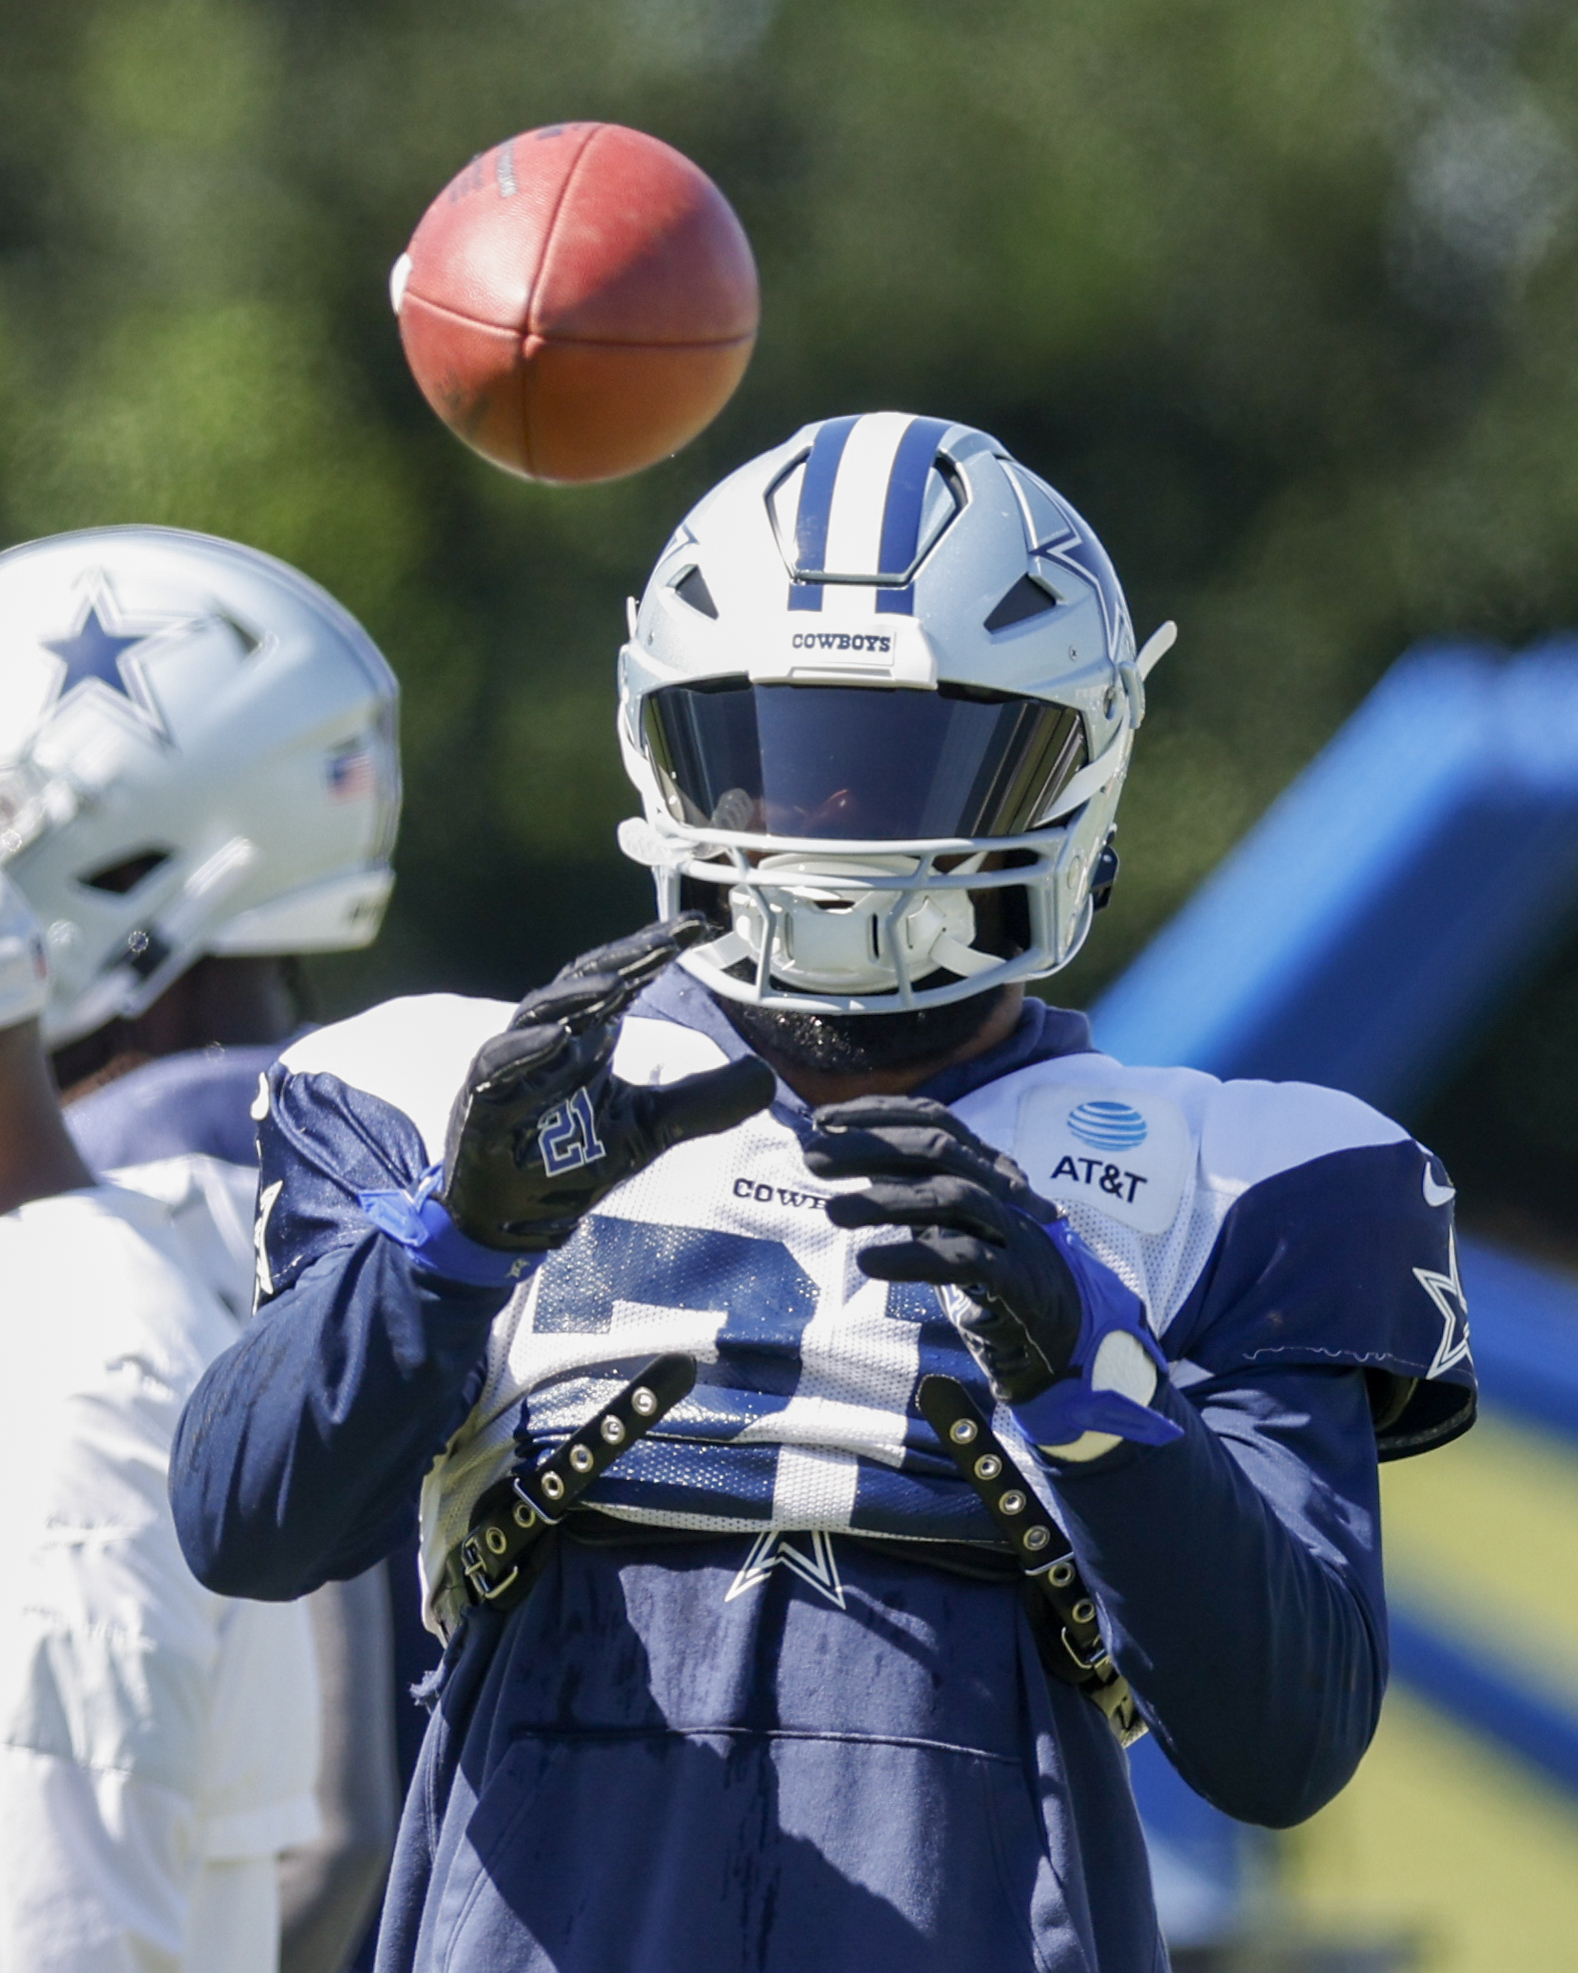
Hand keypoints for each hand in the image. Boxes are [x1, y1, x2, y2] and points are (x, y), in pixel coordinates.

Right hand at [442, 915, 773, 1251]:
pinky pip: (496, 1068)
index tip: (698, 926)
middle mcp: (549, 1040)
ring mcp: (512, 1068)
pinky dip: (523, 1051)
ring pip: (537, 1015)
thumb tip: (766, 1078)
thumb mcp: (651, 1129)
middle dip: (622, 958)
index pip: (621, 979)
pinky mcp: (482, 1104)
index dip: (654, 950)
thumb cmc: (570, 1162)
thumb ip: (703, 1102)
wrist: (514, 1218)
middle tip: (666, 942)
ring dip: (575, 998)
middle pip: (582, 983)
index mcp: (588, 1037)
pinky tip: (554, 1039)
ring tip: (616, 982)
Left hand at [804, 1096, 1080, 1402]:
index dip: (878, 1111)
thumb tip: (835, 1154)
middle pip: (936, 1147)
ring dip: (885, 1199)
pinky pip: (962, 1258)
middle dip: (870, 1147)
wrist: (1058, 1320)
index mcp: (981, 1164)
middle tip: (811, 1158)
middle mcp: (999, 1185)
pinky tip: (869, 1262)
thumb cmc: (987, 1258)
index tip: (822, 1118)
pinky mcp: (1014, 1276)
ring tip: (831, 1211)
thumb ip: (901, 1183)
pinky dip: (912, 1257)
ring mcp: (1009, 1227)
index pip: (932, 1117)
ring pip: (949, 1196)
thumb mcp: (943, 1213)